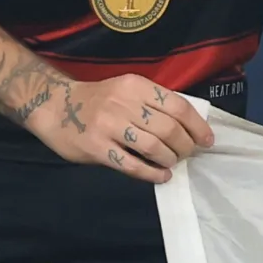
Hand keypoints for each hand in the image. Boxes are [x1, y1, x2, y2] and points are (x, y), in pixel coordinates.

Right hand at [25, 74, 214, 183]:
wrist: (55, 105)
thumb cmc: (99, 99)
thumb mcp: (127, 90)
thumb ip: (153, 103)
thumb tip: (189, 126)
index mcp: (136, 86)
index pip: (178, 105)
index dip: (197, 125)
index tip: (207, 140)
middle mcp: (124, 103)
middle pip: (169, 128)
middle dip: (185, 145)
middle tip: (188, 154)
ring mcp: (108, 126)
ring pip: (153, 146)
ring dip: (169, 158)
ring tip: (172, 163)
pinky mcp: (96, 148)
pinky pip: (131, 164)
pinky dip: (151, 173)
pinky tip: (161, 176)